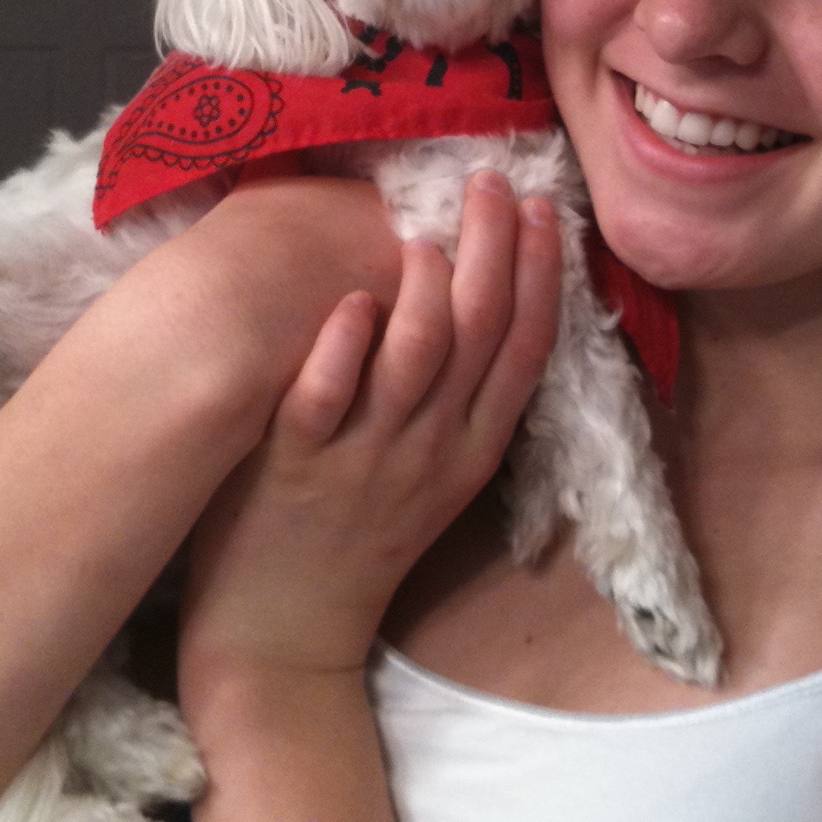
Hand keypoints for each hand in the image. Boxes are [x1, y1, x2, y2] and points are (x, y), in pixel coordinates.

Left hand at [178, 170, 561, 684]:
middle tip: (490, 182)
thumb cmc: (348, 544)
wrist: (281, 639)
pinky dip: (343, 345)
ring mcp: (365, 458)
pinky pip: (327, 396)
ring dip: (428, 289)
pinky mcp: (296, 465)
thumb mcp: (422, 479)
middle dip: (495, 251)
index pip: (524, 349)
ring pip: (418, 360)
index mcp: (467, 452)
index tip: (540, 207)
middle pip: (481, 336)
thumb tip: (456, 300)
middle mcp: (429, 451)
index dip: (539, 274)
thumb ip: (441, 402)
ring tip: (426, 233)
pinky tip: (352, 299)